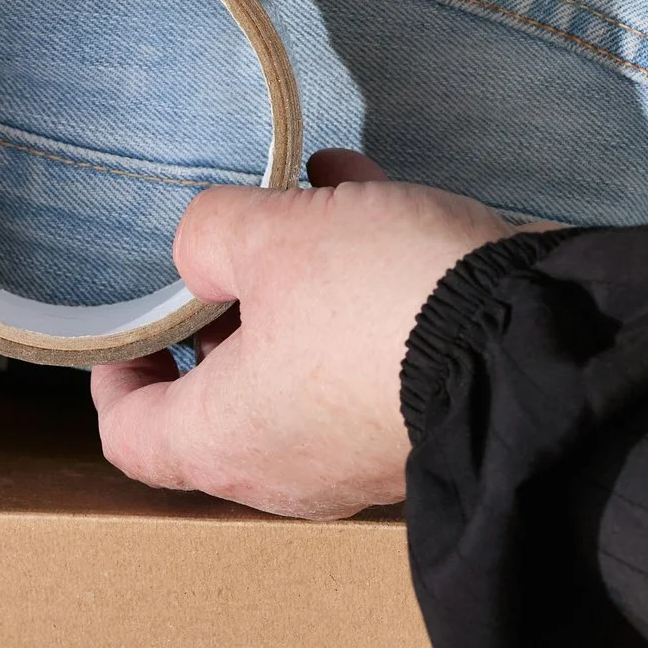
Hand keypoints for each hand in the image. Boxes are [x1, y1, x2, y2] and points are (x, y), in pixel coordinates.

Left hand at [90, 148, 517, 518]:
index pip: (133, 436)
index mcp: (227, 441)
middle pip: (221, 393)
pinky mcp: (422, 411)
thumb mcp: (272, 236)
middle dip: (222, 305)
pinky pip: (367, 347)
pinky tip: (360, 183)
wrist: (530, 338)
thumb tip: (202, 254)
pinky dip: (357, 278)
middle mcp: (289, 464)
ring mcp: (360, 448)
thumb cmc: (375, 301)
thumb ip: (210, 236)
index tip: (131, 318)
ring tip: (302, 190)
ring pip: (300, 359)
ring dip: (296, 277)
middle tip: (226, 238)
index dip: (117, 373)